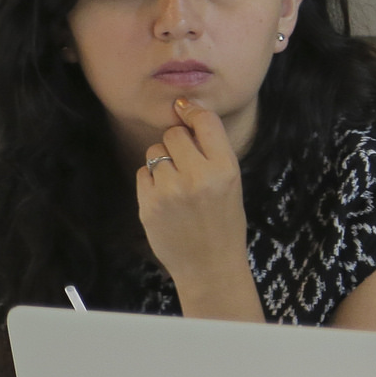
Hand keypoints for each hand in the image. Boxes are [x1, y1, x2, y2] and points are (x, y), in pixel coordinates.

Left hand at [136, 97, 257, 314]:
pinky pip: (143, 172)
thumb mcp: (232, 183)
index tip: (184, 109)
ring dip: (163, 162)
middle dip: (177, 144)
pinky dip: (151, 181)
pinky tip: (166, 199)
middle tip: (186, 165)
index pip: (205, 122)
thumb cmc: (223, 223)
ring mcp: (170, 191)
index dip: (192, 111)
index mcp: (225, 170)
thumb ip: (212, 151)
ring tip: (177, 186)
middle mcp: (198, 177)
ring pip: (155, 152)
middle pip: (174, 134)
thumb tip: (184, 111)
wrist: (210, 267)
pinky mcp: (149, 204)